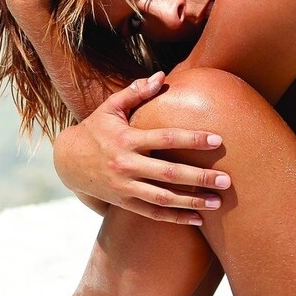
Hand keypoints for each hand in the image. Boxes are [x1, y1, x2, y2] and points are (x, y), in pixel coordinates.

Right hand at [53, 73, 230, 224]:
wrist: (68, 162)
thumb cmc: (95, 130)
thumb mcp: (111, 108)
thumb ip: (136, 92)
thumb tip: (161, 75)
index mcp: (126, 139)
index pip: (165, 138)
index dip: (192, 139)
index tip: (218, 140)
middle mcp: (126, 165)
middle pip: (168, 173)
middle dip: (199, 177)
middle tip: (227, 180)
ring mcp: (124, 187)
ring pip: (162, 198)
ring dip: (192, 202)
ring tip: (218, 203)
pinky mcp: (124, 203)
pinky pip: (152, 214)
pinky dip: (175, 218)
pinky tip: (198, 220)